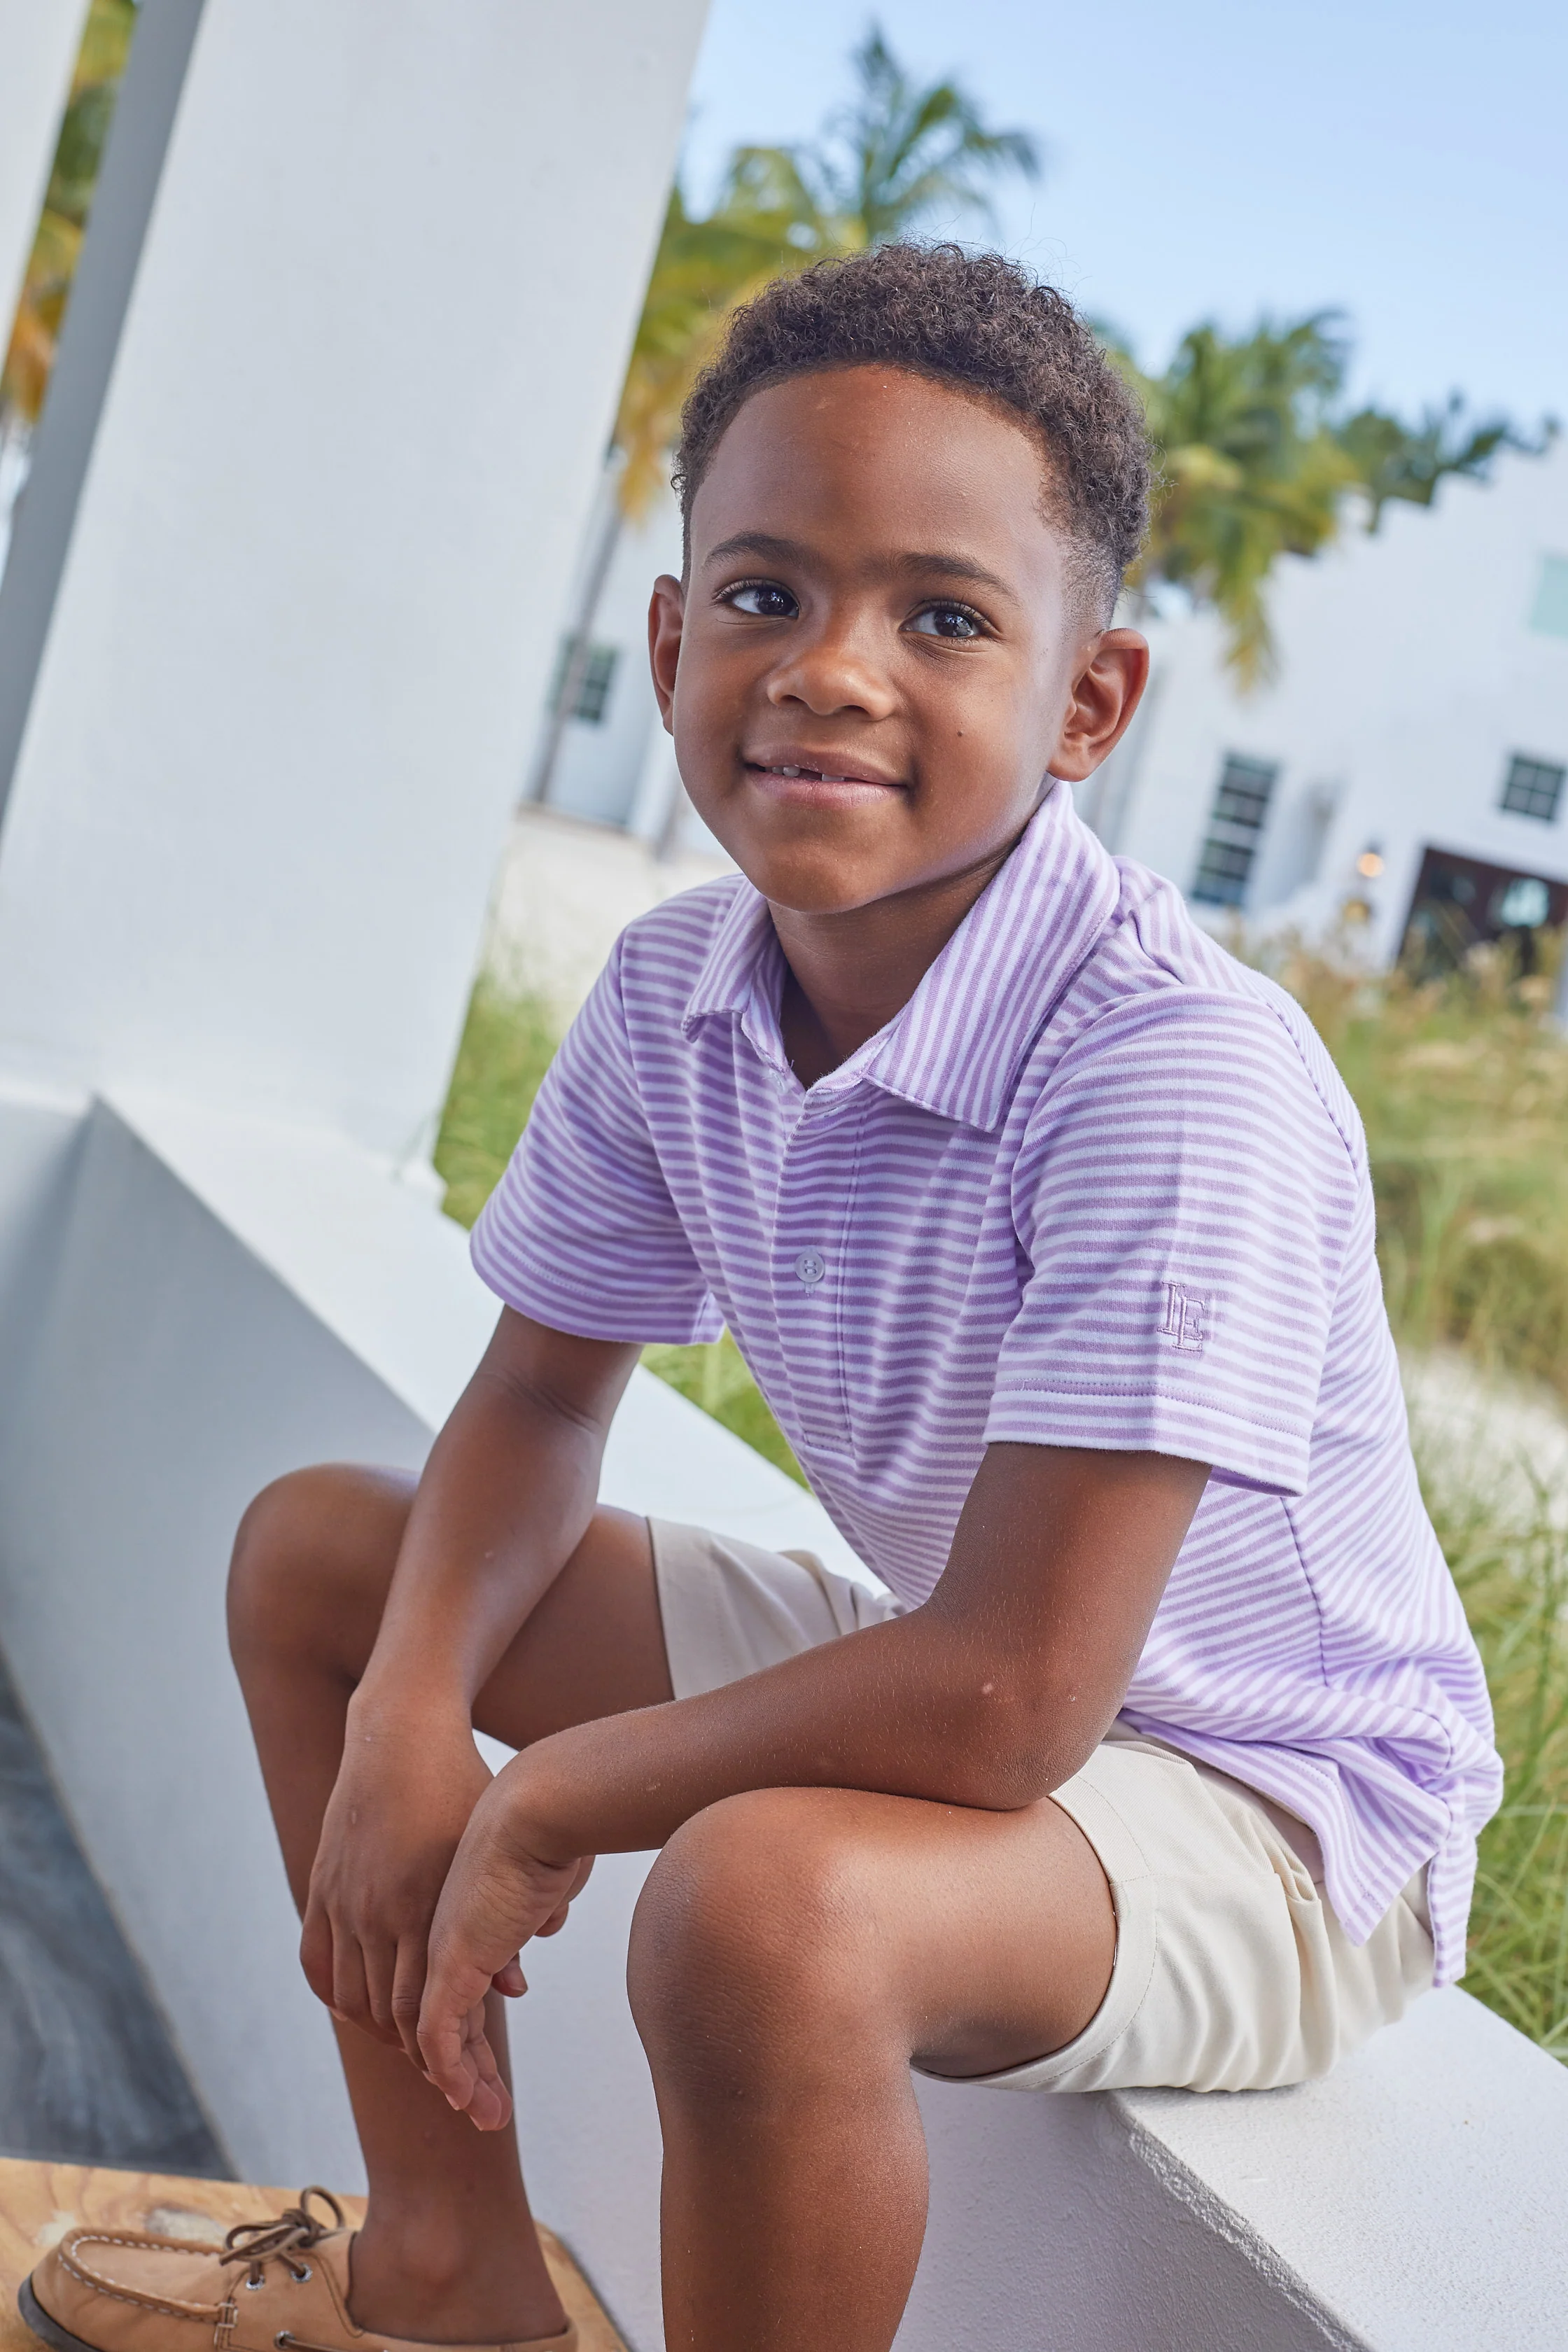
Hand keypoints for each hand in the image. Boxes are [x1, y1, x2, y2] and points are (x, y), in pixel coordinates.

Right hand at [300, 1707, 493, 2060]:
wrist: (402, 1736)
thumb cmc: (463, 1789)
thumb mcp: (492, 1851)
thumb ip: (504, 1922)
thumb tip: (515, 1990)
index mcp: (424, 1904)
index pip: (425, 2010)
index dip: (444, 2053)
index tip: (466, 2078)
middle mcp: (375, 1911)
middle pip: (387, 2013)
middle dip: (419, 2056)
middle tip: (446, 2079)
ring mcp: (343, 1900)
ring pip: (350, 1996)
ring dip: (378, 2029)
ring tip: (410, 2044)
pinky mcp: (322, 1887)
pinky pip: (316, 1962)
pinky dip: (336, 1994)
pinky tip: (359, 2008)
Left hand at [417, 1763, 591, 2128]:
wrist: (538, 1804)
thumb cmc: (550, 1825)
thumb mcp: (537, 1875)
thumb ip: (534, 1905)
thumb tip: (545, 1924)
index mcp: (454, 1917)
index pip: (450, 1990)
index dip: (468, 2032)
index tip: (485, 2067)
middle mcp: (437, 1938)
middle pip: (440, 2021)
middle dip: (465, 2071)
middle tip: (486, 2110)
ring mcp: (436, 1951)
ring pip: (432, 2037)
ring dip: (464, 2083)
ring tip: (490, 2117)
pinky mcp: (449, 1963)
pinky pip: (436, 2035)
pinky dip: (451, 2072)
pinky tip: (468, 2099)